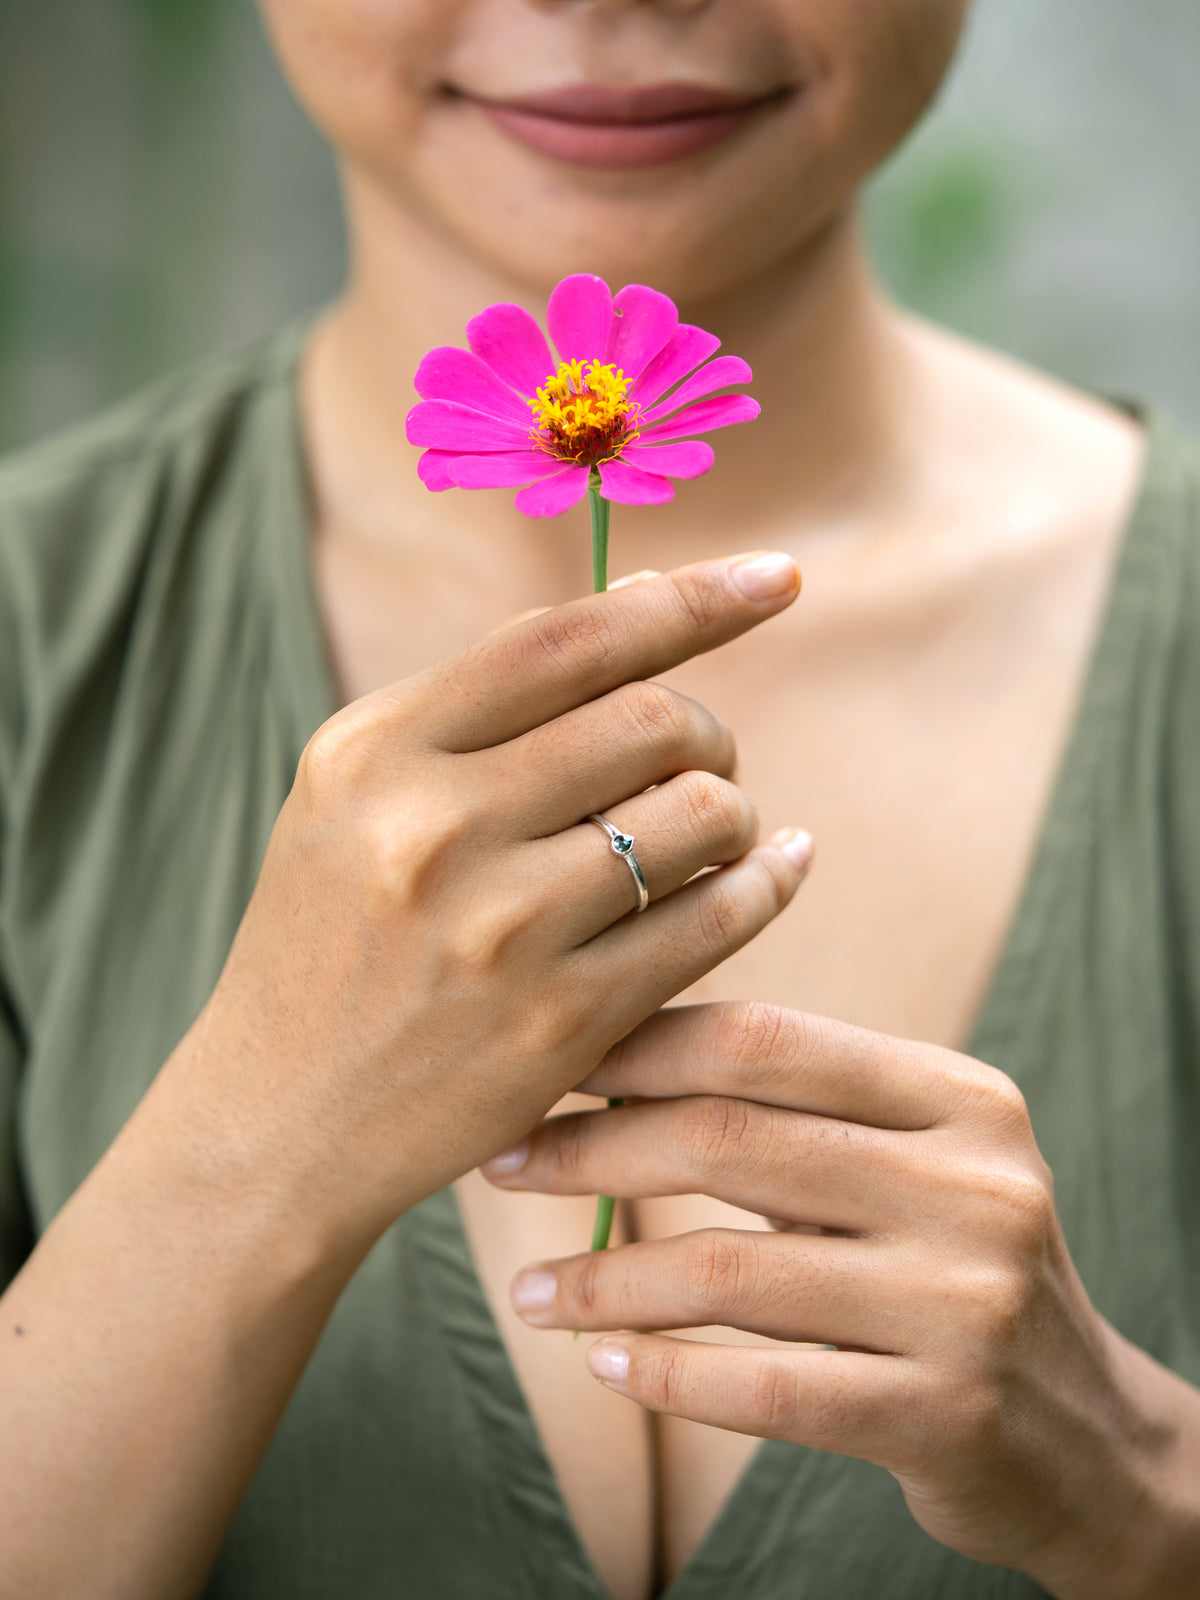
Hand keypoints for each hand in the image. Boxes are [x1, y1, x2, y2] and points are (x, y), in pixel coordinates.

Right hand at [143, 556, 808, 1256]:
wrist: (274, 1122)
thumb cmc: (330, 941)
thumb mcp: (356, 800)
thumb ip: (486, 706)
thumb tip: (653, 600)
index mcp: (373, 751)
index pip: (566, 640)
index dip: (692, 598)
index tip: (783, 577)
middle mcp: (429, 828)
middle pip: (652, 719)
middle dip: (707, 732)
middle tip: (699, 762)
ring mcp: (496, 932)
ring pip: (703, 813)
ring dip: (734, 813)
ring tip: (704, 835)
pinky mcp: (557, 1024)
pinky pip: (717, 919)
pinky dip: (766, 883)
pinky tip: (771, 871)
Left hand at [484, 1003, 1199, 1597]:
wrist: (1086, 1438)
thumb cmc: (949, 1271)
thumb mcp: (910, 1166)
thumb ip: (795, 1112)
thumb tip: (607, 1056)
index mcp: (957, 1099)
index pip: (763, 1042)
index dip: (635, 1048)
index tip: (543, 1065)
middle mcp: (974, 1185)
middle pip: (730, 1143)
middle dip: (592, 1150)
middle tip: (503, 1163)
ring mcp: (965, 1302)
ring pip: (727, 1271)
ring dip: (604, 1281)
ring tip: (529, 1293)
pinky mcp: (945, 1415)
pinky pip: (762, 1386)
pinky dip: (664, 1374)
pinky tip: (605, 1364)